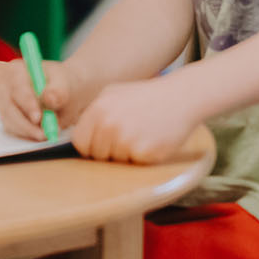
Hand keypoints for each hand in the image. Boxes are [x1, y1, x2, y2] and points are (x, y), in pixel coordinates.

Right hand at [0, 55, 90, 140]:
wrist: (62, 91)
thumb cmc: (62, 84)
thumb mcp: (65, 84)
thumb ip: (59, 92)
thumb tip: (49, 98)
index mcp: (17, 70)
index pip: (18, 88)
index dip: (27, 104)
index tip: (38, 118)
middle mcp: (5, 85)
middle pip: (8, 108)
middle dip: (26, 124)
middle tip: (44, 134)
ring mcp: (3, 101)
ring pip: (9, 121)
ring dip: (27, 131)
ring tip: (47, 133)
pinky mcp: (6, 115)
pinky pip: (11, 128)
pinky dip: (25, 134)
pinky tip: (40, 133)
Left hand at [67, 77, 198, 163]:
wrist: (181, 97)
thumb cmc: (146, 96)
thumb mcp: (112, 94)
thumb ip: (93, 113)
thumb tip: (76, 137)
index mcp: (98, 110)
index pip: (79, 142)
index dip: (89, 146)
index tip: (100, 143)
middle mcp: (109, 126)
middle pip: (96, 155)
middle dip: (108, 151)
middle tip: (128, 136)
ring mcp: (126, 140)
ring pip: (115, 162)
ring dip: (126, 154)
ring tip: (141, 134)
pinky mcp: (145, 153)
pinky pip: (135, 164)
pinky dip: (142, 157)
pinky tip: (152, 140)